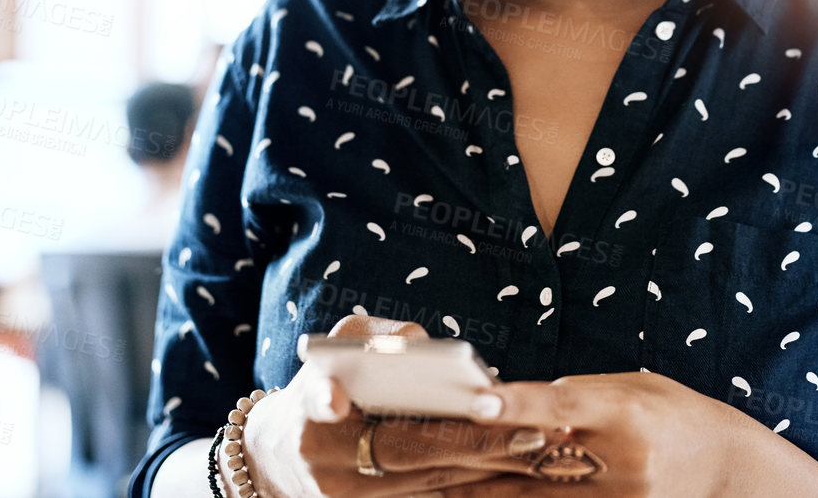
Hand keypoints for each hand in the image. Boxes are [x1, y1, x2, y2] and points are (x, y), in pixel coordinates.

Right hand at [238, 315, 553, 497]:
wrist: (281, 459)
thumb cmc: (323, 385)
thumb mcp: (336, 349)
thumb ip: (373, 335)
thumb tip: (418, 342)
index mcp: (309, 410)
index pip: (318, 400)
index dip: (326, 398)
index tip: (335, 399)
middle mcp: (325, 462)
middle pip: (404, 451)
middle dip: (469, 440)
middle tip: (525, 428)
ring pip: (427, 484)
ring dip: (483, 468)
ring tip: (536, 445)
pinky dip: (471, 484)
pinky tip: (513, 468)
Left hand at [441, 371, 747, 496]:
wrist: (731, 474)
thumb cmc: (680, 417)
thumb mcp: (634, 388)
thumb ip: (576, 396)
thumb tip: (514, 400)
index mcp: (625, 413)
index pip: (559, 406)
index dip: (515, 405)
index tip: (475, 402)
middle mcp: (617, 461)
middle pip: (530, 458)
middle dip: (470, 452)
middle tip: (413, 443)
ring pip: (526, 496)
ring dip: (472, 488)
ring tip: (420, 480)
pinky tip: (467, 497)